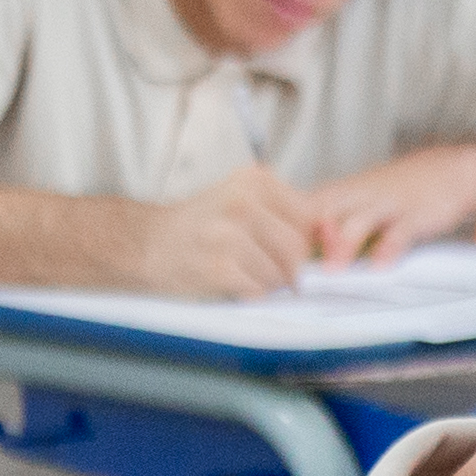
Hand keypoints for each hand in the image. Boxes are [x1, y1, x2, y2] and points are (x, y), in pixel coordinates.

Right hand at [134, 167, 314, 300]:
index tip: (285, 249)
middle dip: (285, 266)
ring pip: (280, 274)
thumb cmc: (198, 227)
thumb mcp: (240, 200)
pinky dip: (247, 294)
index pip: (308, 217)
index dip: (302, 240)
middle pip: (297, 248)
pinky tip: (227, 282)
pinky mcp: (220, 268)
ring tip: (238, 271)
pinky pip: (258, 291)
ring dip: (264, 282)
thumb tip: (330, 231)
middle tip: (257, 265)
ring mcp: (230, 236)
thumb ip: (284, 211)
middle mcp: (243, 203)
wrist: (145, 244)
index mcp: (254, 181)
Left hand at [297, 148, 475, 268]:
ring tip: (333, 272)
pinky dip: (390, 248)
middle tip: (291, 273)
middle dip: (305, 242)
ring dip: (344, 244)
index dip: (283, 237)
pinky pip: (401, 231)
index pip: (300, 212)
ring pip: (359, 221)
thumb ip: (327, 226)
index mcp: (339, 195)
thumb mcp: (355, 202)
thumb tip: (295, 257)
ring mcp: (386, 204)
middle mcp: (358, 197)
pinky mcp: (415, 214)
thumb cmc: (395, 193)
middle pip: (322, 214)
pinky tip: (381, 267)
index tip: (273, 266)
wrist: (447, 171)